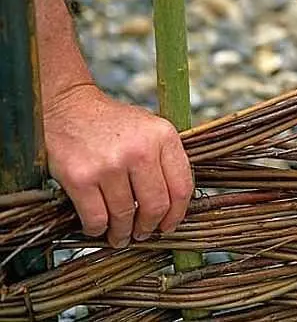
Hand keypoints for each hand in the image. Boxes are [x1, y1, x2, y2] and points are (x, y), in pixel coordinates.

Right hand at [44, 84, 192, 247]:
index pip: (181, 187)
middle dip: (149, 226)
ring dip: (123, 233)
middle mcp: (140, 150)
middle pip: (156, 206)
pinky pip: (97, 218)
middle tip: (143, 232)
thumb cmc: (113, 123)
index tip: (169, 225)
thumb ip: (166, 160)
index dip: (177, 214)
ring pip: (125, 216)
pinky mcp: (81, 178)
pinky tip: (99, 227)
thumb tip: (174, 206)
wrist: (69, 108)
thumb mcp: (150, 129)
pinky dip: (98, 229)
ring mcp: (110, 165)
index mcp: (163, 137)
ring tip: (120, 235)